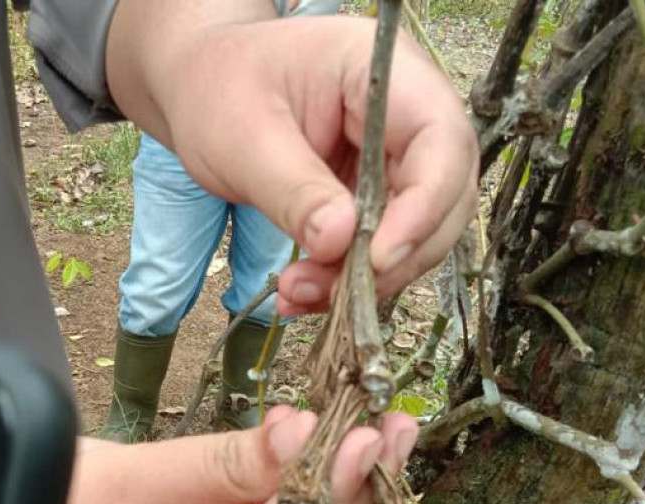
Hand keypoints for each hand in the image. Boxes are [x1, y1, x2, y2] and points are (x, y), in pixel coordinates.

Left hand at [107, 9, 477, 310]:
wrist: (199, 87)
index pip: (440, 139)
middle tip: (336, 290)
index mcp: (382, 70)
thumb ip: (294, 191)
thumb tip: (341, 243)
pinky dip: (348, 277)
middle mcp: (406, 110)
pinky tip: (303, 291)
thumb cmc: (218, 89)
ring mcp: (395, 153)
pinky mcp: (378, 190)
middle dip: (396, 255)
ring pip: (419, 230)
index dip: (425, 204)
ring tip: (300, 292)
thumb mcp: (243, 139)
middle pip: (445, 192)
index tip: (379, 257)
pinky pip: (384, 243)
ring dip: (368, 277)